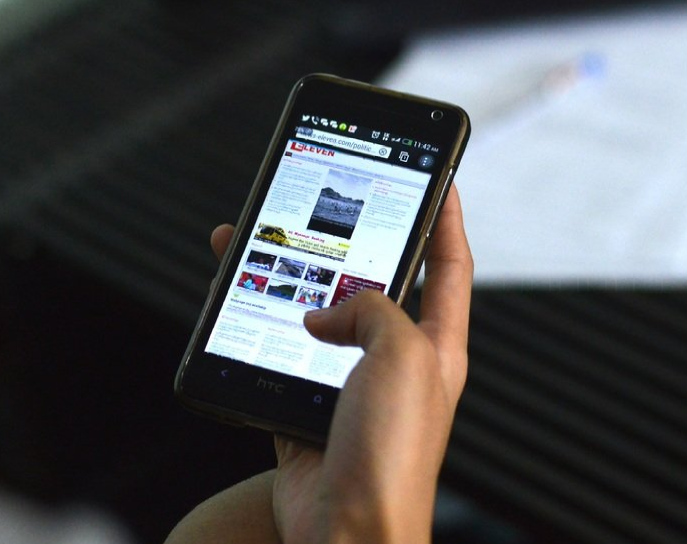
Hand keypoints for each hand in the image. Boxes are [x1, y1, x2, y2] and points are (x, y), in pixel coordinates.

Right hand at [207, 186, 472, 543]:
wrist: (348, 536)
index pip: (450, 266)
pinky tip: (236, 312)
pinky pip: (279, 358)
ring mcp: (351, 390)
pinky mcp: (306, 414)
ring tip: (252, 246)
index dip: (447, 217)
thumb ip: (372, 309)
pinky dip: (255, 333)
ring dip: (286, 282)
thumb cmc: (392, 455)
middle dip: (345, 242)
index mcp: (438, 346)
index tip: (441, 177)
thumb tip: (324, 316)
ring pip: (317, 318)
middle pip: (373, 285)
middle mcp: (398, 365)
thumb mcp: (402, 353)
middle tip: (321, 203)